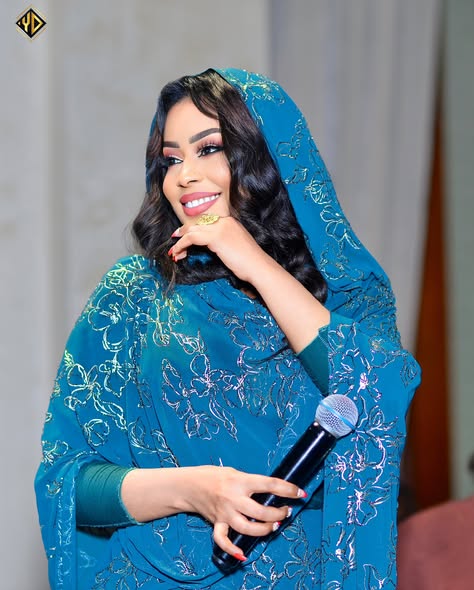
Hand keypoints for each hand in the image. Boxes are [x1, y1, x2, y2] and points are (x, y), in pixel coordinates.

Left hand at [168, 216, 268, 284]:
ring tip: (174, 253)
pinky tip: (178, 253)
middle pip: (196, 225)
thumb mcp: (234, 247)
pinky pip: (191, 238)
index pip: (204, 222)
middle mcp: (224, 221)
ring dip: (180, 242)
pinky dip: (181, 245)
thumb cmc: (249, 263)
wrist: (258, 267)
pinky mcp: (215, 237)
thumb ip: (221, 242)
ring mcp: (220, 228)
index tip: (181, 237)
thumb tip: (206, 246)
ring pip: (191, 231)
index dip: (191, 230)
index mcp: (229, 222)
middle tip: (175, 247)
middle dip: (183, 235)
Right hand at [182, 466, 302, 559]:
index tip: (300, 492)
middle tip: (286, 511)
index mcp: (240, 481)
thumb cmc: (214, 475)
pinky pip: (224, 540)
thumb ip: (250, 482)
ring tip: (274, 526)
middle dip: (278, 513)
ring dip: (265, 529)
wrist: (189, 484)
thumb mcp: (235, 472)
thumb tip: (271, 490)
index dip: (287, 489)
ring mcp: (225, 513)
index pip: (269, 484)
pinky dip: (233, 550)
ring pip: (248, 527)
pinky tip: (243, 555)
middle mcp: (233, 498)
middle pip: (261, 511)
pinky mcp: (217, 523)